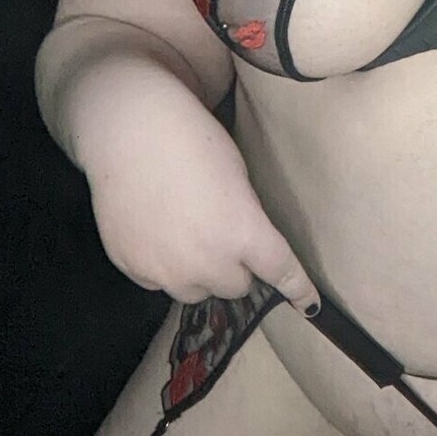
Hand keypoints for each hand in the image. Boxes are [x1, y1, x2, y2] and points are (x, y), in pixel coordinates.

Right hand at [87, 93, 318, 313]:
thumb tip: (242, 247)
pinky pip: (158, 282)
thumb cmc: (191, 139)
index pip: (281, 273)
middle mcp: (208, 262)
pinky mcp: (133, 269)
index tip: (309, 305)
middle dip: (234, 267)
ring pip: (195, 291)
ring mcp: (167, 271)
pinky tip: (153, 231)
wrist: (127, 130)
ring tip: (182, 234)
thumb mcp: (237, 177)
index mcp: (243, 234)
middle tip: (219, 235)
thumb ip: (245, 220)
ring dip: (198, 273)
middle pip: (235, 287)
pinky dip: (162, 266)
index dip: (298, 289)